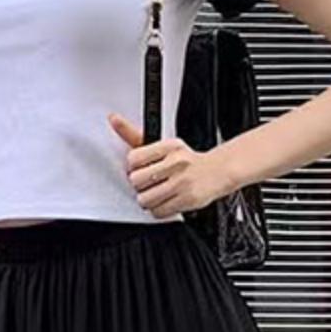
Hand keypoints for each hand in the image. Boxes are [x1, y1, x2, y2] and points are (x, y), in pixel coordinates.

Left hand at [107, 112, 235, 217]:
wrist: (217, 171)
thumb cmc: (186, 160)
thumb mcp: (164, 145)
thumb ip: (136, 136)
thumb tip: (113, 119)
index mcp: (169, 146)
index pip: (134, 159)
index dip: (132, 168)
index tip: (140, 170)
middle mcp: (176, 162)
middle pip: (137, 181)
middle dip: (139, 186)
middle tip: (148, 184)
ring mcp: (182, 182)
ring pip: (146, 199)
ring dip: (147, 200)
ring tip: (156, 194)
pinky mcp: (187, 199)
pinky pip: (159, 212)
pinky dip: (158, 210)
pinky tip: (165, 202)